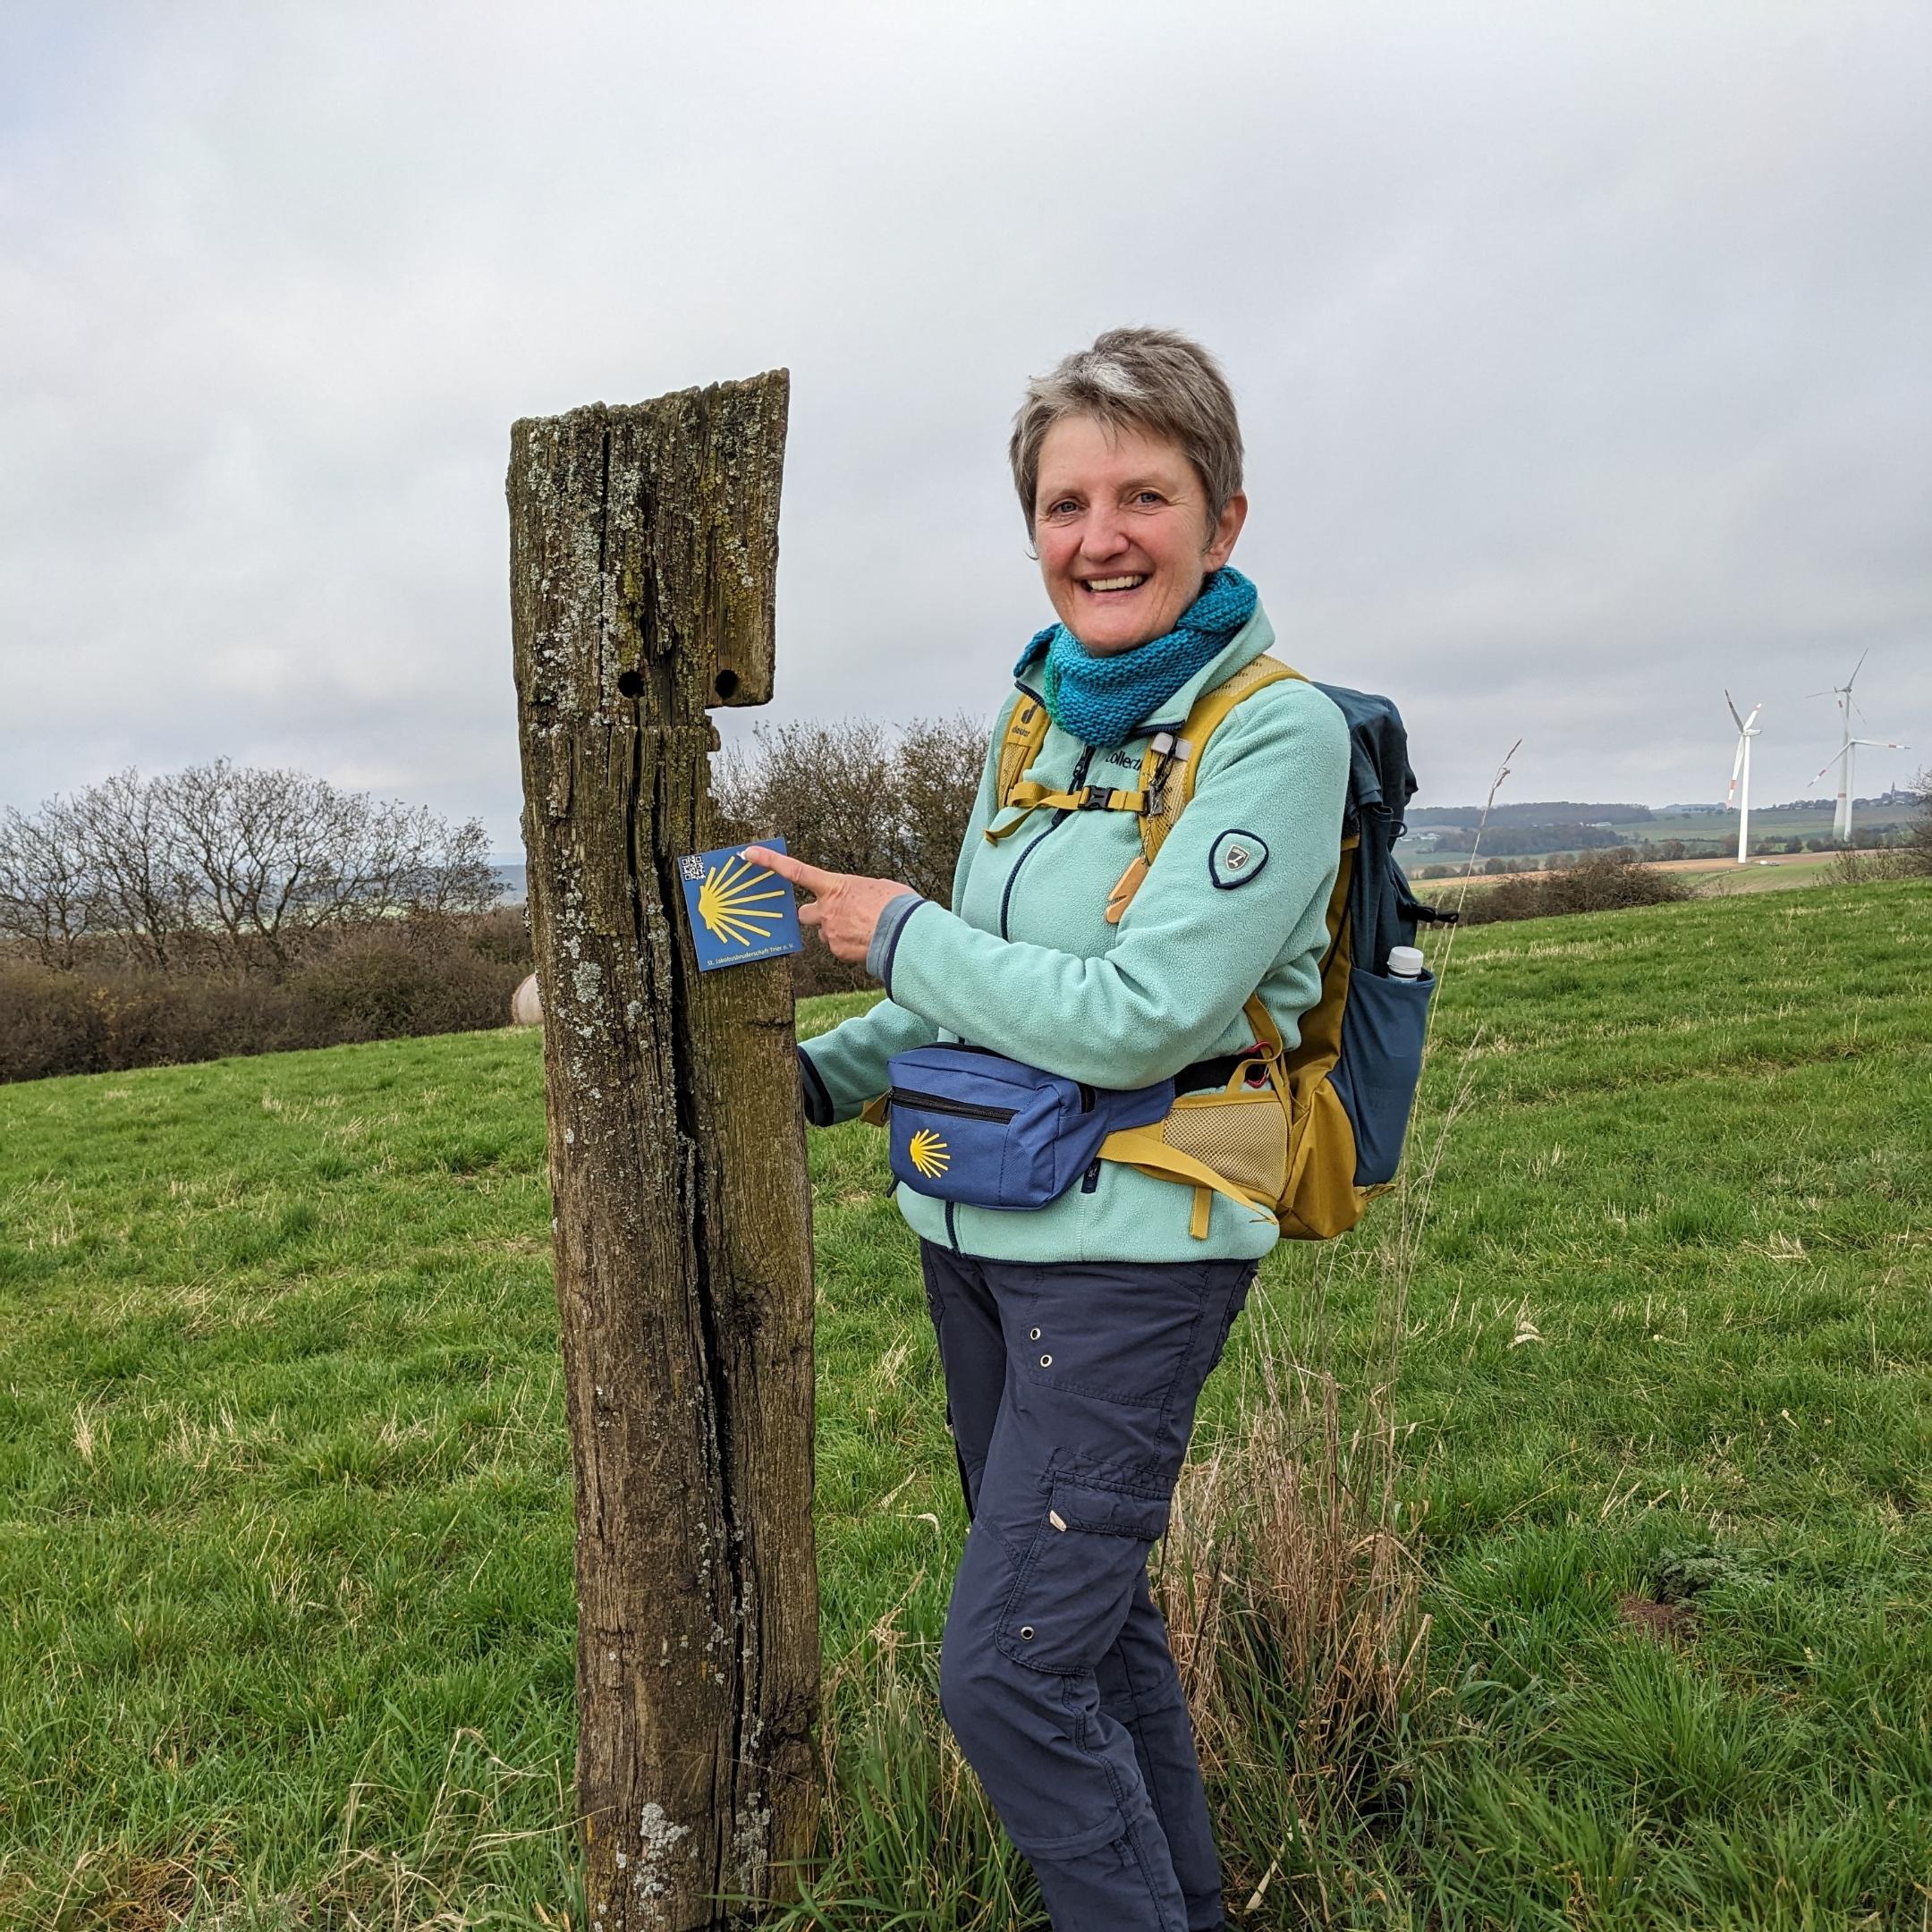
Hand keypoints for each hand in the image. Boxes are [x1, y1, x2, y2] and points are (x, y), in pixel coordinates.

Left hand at [739, 847, 913, 964]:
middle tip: (832, 914)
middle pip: (803, 913)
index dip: (769, 861)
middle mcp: (826, 910)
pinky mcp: (838, 952)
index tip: (748, 853)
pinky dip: (850, 946)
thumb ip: (862, 891)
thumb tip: (863, 898)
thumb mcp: (879, 887)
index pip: (795, 871)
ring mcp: (830, 933)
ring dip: (837, 931)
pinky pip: (839, 948)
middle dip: (814, 914)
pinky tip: (869, 942)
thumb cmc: (897, 906)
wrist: (905, 935)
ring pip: (825, 933)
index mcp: (834, 886)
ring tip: (864, 930)